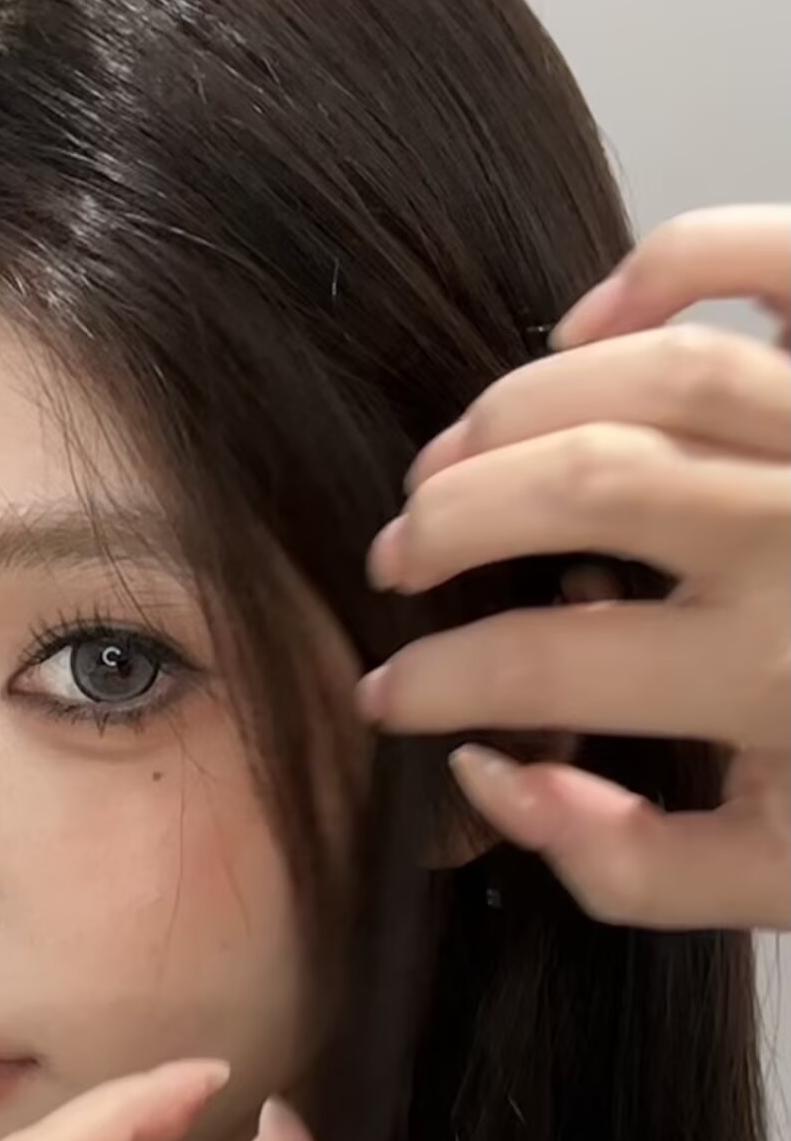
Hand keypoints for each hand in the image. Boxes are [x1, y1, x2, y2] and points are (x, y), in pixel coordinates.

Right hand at [359, 204, 789, 931]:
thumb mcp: (777, 879)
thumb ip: (623, 864)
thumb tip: (490, 776)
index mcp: (771, 679)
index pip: (536, 663)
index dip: (428, 681)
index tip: (388, 692)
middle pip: (574, 482)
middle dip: (447, 520)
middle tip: (398, 558)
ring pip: (648, 368)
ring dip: (513, 407)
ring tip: (453, 460)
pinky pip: (770, 260)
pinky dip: (666, 262)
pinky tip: (584, 322)